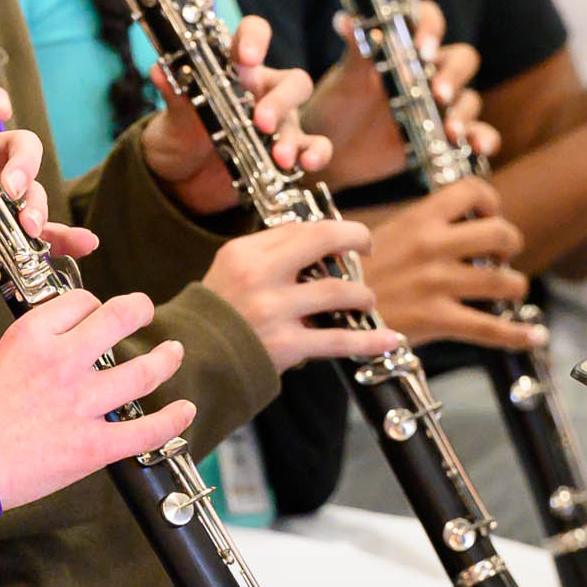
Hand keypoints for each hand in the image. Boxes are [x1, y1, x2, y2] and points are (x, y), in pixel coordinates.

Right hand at [0, 290, 188, 508]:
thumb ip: (35, 350)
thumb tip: (63, 351)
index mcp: (33, 336)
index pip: (80, 301)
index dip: (92, 304)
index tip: (96, 312)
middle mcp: (63, 362)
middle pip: (118, 319)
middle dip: (139, 309)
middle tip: (145, 310)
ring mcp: (81, 404)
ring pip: (142, 372)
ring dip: (165, 359)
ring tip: (173, 353)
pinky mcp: (93, 445)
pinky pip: (145, 431)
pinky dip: (173, 421)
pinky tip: (185, 411)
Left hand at [138, 17, 326, 213]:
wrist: (180, 179)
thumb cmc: (181, 135)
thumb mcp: (175, 117)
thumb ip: (175, 95)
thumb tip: (159, 70)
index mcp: (235, 69)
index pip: (252, 35)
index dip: (255, 38)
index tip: (248, 57)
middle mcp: (262, 91)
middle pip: (290, 81)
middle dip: (280, 101)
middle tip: (261, 122)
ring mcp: (278, 122)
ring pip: (300, 117)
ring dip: (292, 136)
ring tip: (279, 157)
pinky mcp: (286, 152)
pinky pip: (314, 147)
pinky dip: (316, 153)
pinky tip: (307, 164)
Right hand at [202, 220, 398, 369]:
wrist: (195, 359)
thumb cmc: (217, 314)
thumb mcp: (230, 269)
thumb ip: (269, 254)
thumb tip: (319, 243)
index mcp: (244, 253)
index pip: (300, 228)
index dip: (330, 229)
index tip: (345, 237)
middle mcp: (260, 276)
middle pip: (323, 240)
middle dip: (356, 238)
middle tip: (366, 248)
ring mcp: (274, 310)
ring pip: (339, 292)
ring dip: (362, 295)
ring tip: (365, 300)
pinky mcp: (286, 344)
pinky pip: (339, 340)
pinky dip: (370, 339)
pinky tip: (390, 338)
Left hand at [306, 0, 489, 186]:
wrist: (331, 151)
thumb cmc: (336, 106)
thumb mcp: (344, 80)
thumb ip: (354, 52)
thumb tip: (346, 19)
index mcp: (403, 46)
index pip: (428, 21)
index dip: (431, 28)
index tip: (421, 48)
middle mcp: (428, 71)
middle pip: (461, 59)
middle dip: (454, 75)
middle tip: (437, 93)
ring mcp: (439, 104)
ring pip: (469, 98)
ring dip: (464, 112)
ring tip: (450, 131)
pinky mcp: (444, 134)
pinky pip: (477, 132)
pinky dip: (483, 137)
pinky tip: (476, 147)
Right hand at [358, 178, 545, 350]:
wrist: (325, 310)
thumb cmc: (348, 272)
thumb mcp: (377, 233)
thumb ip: (416, 226)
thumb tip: (449, 223)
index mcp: (419, 219)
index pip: (473, 192)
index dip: (491, 202)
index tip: (489, 215)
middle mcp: (432, 247)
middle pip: (500, 234)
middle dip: (510, 245)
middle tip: (499, 256)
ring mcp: (437, 283)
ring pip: (503, 281)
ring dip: (514, 286)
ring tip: (507, 289)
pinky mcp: (437, 318)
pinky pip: (490, 328)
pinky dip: (518, 333)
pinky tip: (533, 334)